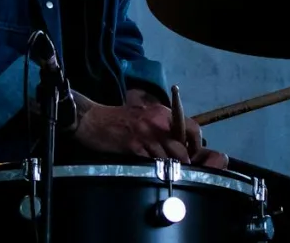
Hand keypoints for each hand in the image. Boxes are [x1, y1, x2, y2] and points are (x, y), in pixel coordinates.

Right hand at [73, 97, 190, 161]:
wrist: (93, 120)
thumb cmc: (120, 119)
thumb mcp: (145, 116)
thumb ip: (163, 127)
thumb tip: (182, 144)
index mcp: (162, 113)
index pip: (192, 128)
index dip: (196, 146)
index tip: (193, 156)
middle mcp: (157, 122)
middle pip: (182, 149)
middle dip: (184, 163)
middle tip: (182, 171)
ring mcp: (145, 134)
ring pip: (168, 158)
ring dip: (170, 169)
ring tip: (169, 175)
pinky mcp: (134, 146)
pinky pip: (151, 163)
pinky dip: (154, 169)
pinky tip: (152, 172)